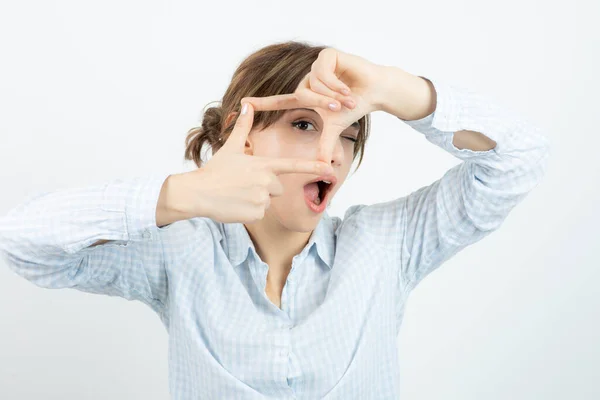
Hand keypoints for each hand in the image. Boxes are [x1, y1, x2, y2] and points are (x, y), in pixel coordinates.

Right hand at [168, 102, 333, 223]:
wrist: (198, 193)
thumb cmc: (215, 170)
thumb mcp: (230, 148)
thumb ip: (243, 128)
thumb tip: (246, 105)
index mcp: (263, 165)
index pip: (293, 166)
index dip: (313, 167)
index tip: (329, 168)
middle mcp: (266, 181)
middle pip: (278, 187)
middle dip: (265, 187)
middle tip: (244, 185)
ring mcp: (262, 199)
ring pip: (268, 202)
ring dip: (256, 200)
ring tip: (237, 195)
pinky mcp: (256, 214)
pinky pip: (260, 214)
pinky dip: (249, 211)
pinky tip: (236, 205)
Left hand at [241, 47, 388, 163]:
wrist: (374, 91)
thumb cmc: (354, 107)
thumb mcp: (335, 127)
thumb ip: (325, 145)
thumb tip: (323, 168)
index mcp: (305, 95)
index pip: (280, 101)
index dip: (262, 104)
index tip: (242, 104)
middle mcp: (307, 80)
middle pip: (302, 95)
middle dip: (321, 104)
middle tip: (339, 108)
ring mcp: (315, 66)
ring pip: (314, 84)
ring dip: (333, 95)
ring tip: (349, 98)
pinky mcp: (326, 55)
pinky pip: (324, 73)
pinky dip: (337, 85)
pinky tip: (348, 87)